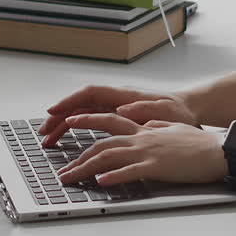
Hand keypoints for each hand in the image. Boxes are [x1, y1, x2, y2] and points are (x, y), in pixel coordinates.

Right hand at [38, 85, 197, 146]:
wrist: (192, 112)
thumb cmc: (180, 112)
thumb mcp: (167, 112)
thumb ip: (146, 110)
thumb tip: (124, 108)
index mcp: (126, 96)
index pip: (91, 94)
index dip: (70, 102)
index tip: (54, 111)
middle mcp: (117, 101)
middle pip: (81, 106)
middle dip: (60, 118)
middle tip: (44, 133)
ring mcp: (116, 110)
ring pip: (83, 115)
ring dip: (64, 126)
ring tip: (49, 141)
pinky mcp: (119, 120)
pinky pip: (91, 123)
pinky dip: (77, 130)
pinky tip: (68, 141)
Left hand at [54, 114, 227, 186]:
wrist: (219, 149)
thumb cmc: (200, 143)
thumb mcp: (175, 128)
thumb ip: (158, 126)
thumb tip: (147, 124)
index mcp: (146, 129)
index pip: (110, 121)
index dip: (88, 120)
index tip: (70, 121)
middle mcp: (143, 138)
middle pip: (103, 144)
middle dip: (78, 157)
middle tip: (63, 170)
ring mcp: (149, 151)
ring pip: (109, 156)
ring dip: (86, 168)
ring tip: (71, 179)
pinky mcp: (157, 166)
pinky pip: (130, 171)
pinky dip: (113, 176)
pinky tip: (100, 181)